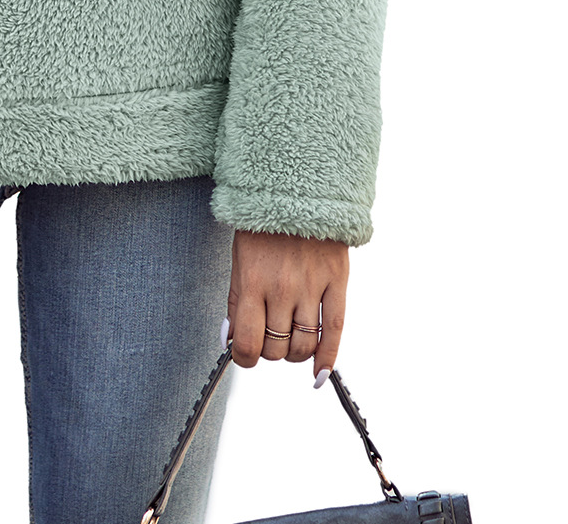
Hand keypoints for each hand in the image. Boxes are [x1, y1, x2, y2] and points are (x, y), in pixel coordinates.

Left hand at [225, 229, 347, 383]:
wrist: (296, 193)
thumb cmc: (262, 230)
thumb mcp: (239, 261)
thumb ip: (235, 303)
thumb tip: (231, 342)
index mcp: (253, 282)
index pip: (248, 343)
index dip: (245, 358)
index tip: (246, 355)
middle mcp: (282, 288)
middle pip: (277, 348)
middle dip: (270, 352)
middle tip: (269, 339)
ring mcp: (311, 287)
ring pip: (304, 345)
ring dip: (294, 353)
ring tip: (290, 342)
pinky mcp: (337, 282)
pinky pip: (334, 330)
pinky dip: (327, 358)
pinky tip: (319, 374)